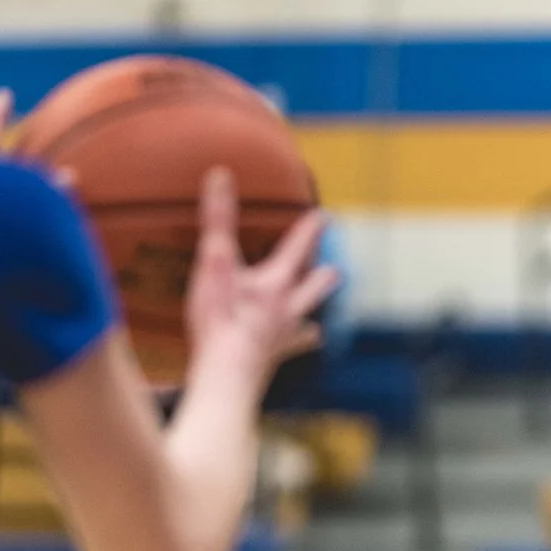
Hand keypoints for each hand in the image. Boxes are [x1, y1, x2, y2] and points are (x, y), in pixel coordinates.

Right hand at [185, 168, 339, 381]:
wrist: (227, 374)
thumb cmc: (221, 319)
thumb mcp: (215, 263)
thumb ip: (218, 220)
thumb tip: (221, 176)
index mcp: (277, 282)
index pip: (298, 247)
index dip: (310, 230)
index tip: (323, 217)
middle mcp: (288, 308)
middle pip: (315, 287)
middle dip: (324, 275)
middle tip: (334, 269)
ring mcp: (284, 336)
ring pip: (308, 321)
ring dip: (313, 314)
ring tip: (319, 316)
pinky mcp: (274, 360)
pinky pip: (292, 350)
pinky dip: (297, 345)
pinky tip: (300, 345)